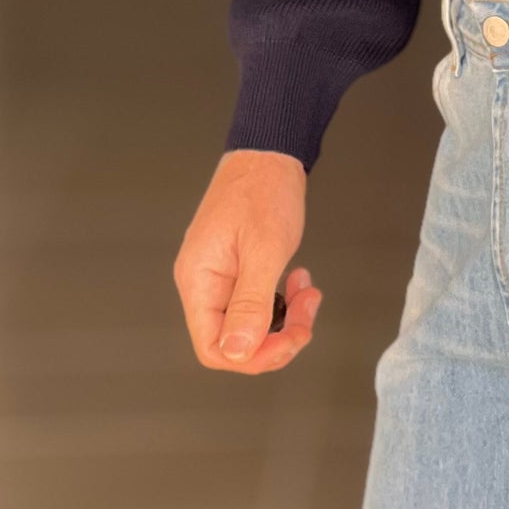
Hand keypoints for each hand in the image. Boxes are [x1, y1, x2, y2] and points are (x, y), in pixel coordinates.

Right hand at [174, 149, 321, 374]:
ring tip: (308, 291)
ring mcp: (219, 276)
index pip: (213, 348)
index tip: (290, 340)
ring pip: (249, 325)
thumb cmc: (263, 188)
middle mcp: (203, 283)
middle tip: (309, 314)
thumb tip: (237, 352)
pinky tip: (297, 281)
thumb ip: (250, 304)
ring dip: (285, 318)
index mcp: (199, 280)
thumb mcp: (263, 248)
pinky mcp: (236, 270)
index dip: (253, 356)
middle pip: (234, 341)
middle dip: (277, 337)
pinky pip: (256, 304)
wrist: (268, 152)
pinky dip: (281, 301)